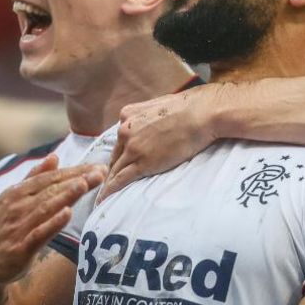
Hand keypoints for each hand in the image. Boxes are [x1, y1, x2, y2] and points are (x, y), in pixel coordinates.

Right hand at [0, 156, 105, 287]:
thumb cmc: (6, 230)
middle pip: (51, 189)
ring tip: (85, 184)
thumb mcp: (14, 200)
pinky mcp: (21, 247)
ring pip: (46, 207)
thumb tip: (54, 156)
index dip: (73, 171)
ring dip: (66, 195)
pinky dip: (53, 223)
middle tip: (100, 172)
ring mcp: (18, 226)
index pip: (49, 178)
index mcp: (16, 192)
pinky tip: (68, 213)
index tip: (96, 166)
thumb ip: (35, 178)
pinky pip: (40, 233)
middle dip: (77, 179)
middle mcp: (16, 206)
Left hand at [99, 87, 218, 200]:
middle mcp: (125, 130)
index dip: (119, 154)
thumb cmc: (188, 107)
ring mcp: (132, 147)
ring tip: (104, 196)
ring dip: (109, 183)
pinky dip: (110, 190)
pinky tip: (105, 199)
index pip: (120, 140)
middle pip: (116, 155)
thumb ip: (147, 116)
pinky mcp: (142, 163)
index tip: (118, 164)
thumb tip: (150, 124)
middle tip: (109, 182)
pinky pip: (121, 179)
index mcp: (127, 115)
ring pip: (116, 169)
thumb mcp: (157, 105)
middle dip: (112, 170)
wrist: (200, 114)